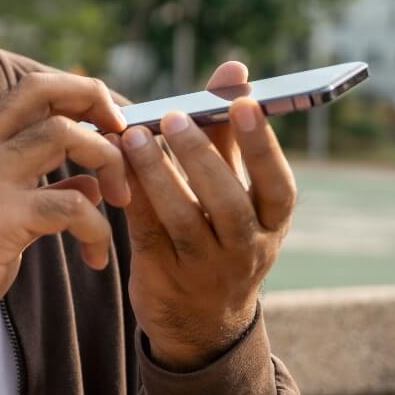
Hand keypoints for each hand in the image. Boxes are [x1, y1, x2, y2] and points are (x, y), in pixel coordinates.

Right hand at [0, 72, 132, 383]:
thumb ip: (41, 194)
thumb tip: (90, 187)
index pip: (26, 94)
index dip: (73, 95)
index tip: (106, 123)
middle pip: (40, 90)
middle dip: (92, 99)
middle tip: (121, 135)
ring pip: (63, 134)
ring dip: (107, 162)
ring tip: (120, 201)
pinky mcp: (1, 219)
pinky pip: (72, 206)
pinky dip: (97, 230)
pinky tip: (96, 257)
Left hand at [114, 62, 295, 371]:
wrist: (203, 324)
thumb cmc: (220, 234)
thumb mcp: (236, 193)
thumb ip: (229, 136)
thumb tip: (233, 70)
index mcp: (273, 223)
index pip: (279, 184)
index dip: (262, 144)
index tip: (244, 103)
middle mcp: (247, 249)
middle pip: (229, 203)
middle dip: (202, 156)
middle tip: (176, 117)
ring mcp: (205, 268)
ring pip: (183, 219)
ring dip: (157, 175)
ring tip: (134, 136)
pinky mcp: (163, 276)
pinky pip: (147, 231)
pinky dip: (132, 196)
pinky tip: (115, 165)